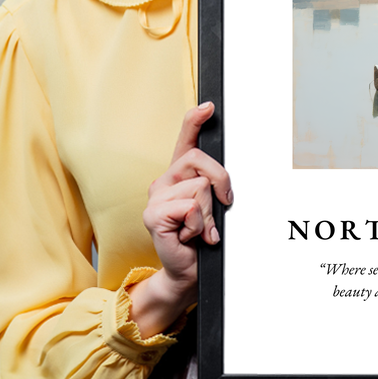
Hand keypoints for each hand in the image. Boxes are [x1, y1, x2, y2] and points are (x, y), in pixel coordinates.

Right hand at [128, 102, 232, 336]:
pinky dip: (199, 225)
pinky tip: (190, 237)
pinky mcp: (153, 215)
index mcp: (179, 175)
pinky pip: (190, 207)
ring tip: (201, 229)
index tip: (209, 107)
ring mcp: (156, 197)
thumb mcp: (213, 207)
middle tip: (222, 206)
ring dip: (209, 213)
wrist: (188, 271)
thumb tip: (224, 178)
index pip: (185, 140)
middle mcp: (164, 181)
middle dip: (221, 182)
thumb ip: (214, 186)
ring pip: (200, 187)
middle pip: (200, 160)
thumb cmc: (202, 238)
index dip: (195, 120)